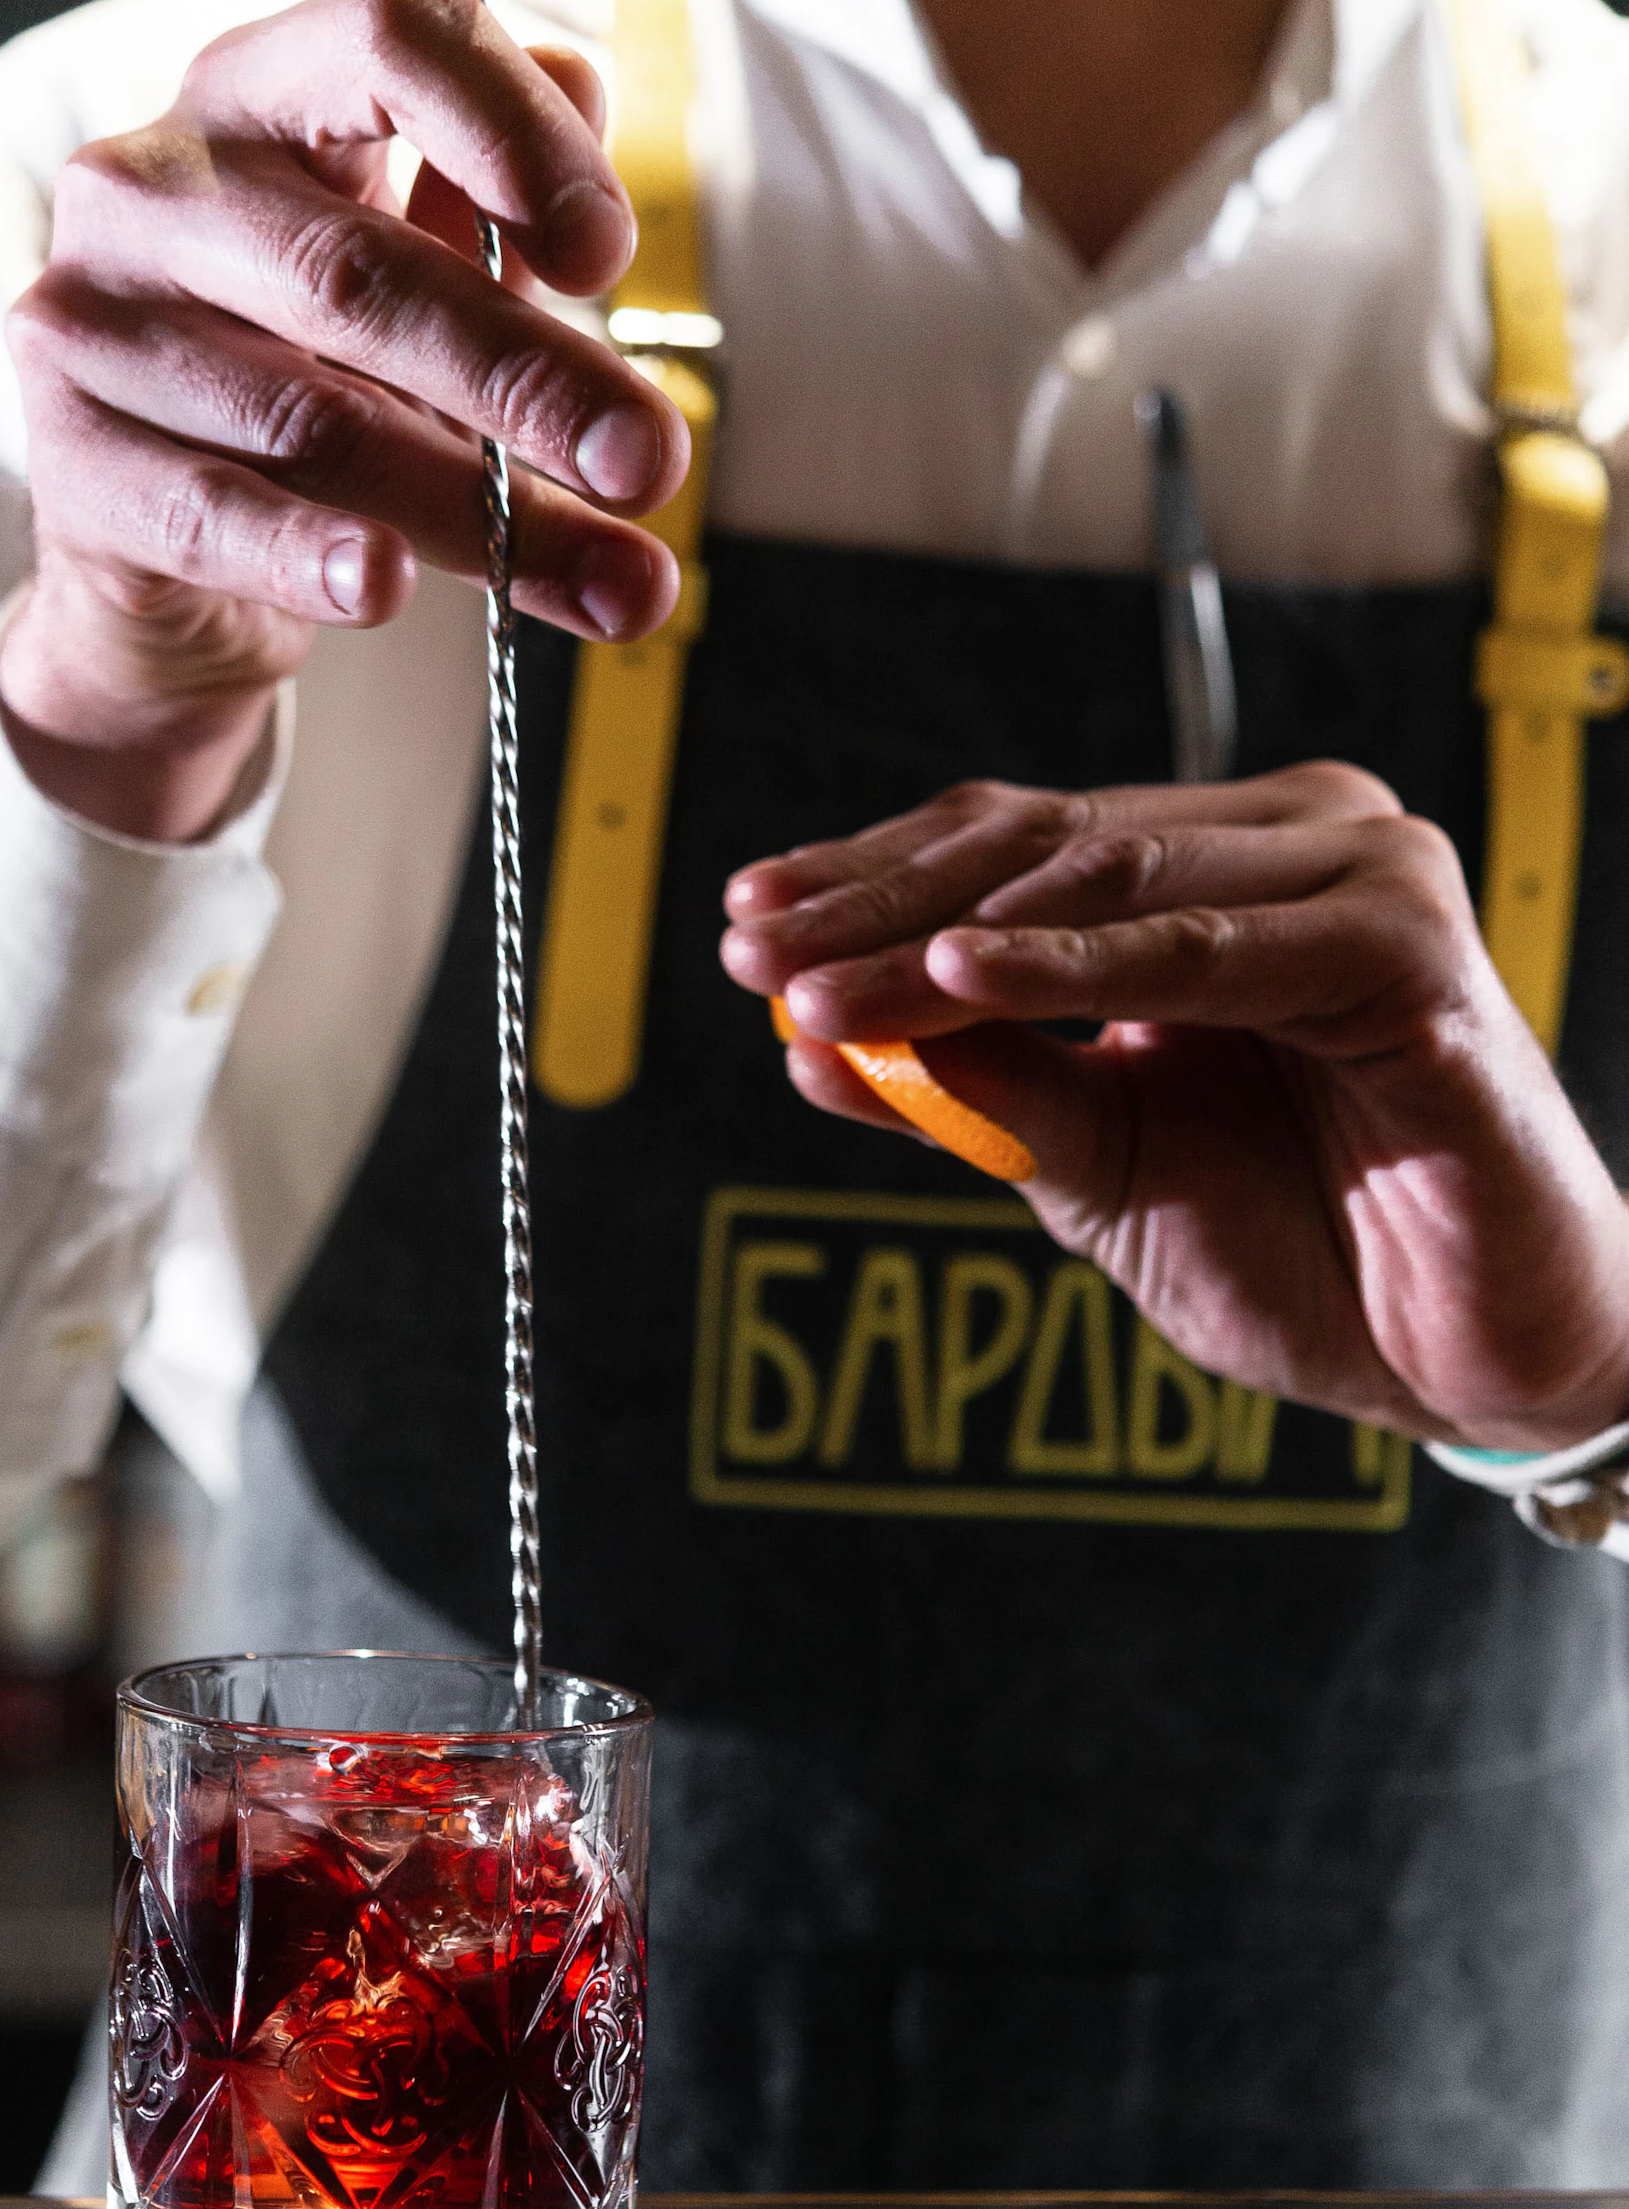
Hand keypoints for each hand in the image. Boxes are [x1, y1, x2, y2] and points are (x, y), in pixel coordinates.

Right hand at [0, 0, 689, 839]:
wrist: (163, 556)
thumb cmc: (311, 385)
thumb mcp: (421, 292)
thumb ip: (502, 237)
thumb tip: (593, 226)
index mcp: (260, 97)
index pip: (388, 38)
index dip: (512, 130)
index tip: (606, 258)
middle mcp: (154, 183)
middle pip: (361, 268)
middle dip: (530, 377)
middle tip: (649, 461)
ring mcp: (94, 322)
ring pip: (313, 416)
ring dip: (478, 510)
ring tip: (611, 580)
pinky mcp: (72, 464)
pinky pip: (214, 511)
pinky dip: (309, 554)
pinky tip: (383, 586)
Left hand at [720, 762, 1628, 1451]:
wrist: (1467, 1361)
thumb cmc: (1305, 1253)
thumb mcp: (1097, 1170)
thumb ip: (976, 1089)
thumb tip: (809, 1040)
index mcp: (1215, 878)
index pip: (1010, 850)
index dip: (867, 883)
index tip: (741, 933)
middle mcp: (1289, 847)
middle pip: (1038, 849)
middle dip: (877, 905)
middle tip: (753, 956)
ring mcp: (1357, 880)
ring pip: (1107, 883)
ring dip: (943, 934)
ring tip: (818, 984)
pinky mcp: (1407, 950)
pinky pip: (1207, 948)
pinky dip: (1078, 967)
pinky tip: (959, 979)